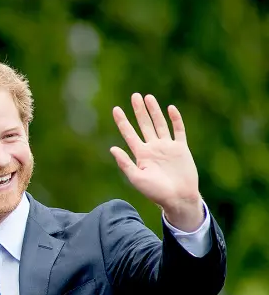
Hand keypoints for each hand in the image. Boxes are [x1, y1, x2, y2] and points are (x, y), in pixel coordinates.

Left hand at [110, 93, 203, 230]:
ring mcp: (167, 147)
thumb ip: (125, 163)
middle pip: (144, 125)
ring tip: (148, 97)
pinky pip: (178, 131)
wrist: (178, 198)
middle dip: (139, 111)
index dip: (122, 121)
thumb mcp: (137, 178)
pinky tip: (170, 108)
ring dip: (154, 111)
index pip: (129, 134)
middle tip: (134, 96)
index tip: (115, 109)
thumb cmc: (155, 192)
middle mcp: (153, 148)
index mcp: (141, 155)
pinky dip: (175, 119)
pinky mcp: (181, 148)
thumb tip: (113, 148)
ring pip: (159, 124)